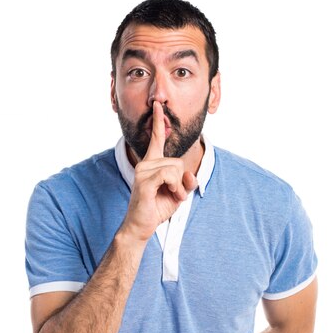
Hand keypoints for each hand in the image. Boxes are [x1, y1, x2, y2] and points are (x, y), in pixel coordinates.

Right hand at [120, 101, 197, 241]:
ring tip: (170, 196)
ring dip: (178, 186)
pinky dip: (175, 187)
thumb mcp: (178, 193)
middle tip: (174, 194)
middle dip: (181, 180)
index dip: (159, 122)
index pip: (156, 139)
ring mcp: (143, 171)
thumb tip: (191, 175)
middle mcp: (145, 164)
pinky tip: (170, 195)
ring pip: (175, 168)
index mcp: (151, 164)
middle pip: (177, 161)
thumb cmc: (156, 209)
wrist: (141, 226)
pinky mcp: (144, 181)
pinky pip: (169, 175)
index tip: (158, 105)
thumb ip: (186, 182)